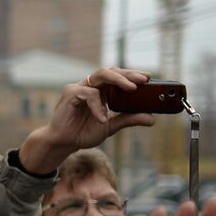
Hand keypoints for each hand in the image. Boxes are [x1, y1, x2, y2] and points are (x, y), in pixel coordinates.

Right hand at [18, 67, 155, 174]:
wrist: (64, 143)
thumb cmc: (83, 133)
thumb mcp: (111, 126)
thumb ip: (128, 119)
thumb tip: (152, 119)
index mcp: (101, 91)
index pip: (118, 76)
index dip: (132, 75)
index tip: (149, 78)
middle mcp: (90, 86)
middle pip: (111, 71)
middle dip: (129, 74)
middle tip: (143, 80)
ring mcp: (80, 88)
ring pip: (101, 75)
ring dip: (118, 79)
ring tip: (132, 89)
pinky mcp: (70, 93)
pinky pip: (89, 94)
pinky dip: (98, 106)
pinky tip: (102, 119)